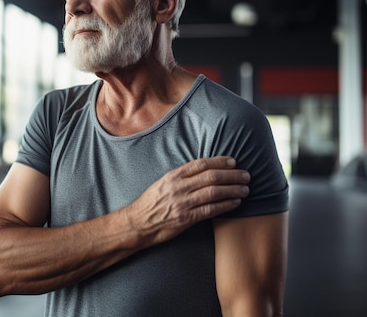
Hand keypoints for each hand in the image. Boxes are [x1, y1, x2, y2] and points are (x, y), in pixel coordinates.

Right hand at [125, 156, 248, 246]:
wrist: (138, 223)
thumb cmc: (150, 203)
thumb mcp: (162, 183)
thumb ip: (180, 177)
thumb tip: (202, 171)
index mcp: (173, 176)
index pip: (201, 164)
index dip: (219, 161)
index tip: (233, 161)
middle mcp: (178, 187)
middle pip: (211, 177)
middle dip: (232, 175)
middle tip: (246, 175)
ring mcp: (182, 203)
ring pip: (214, 192)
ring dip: (233, 190)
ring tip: (245, 189)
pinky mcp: (186, 218)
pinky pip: (211, 210)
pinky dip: (226, 205)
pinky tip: (235, 203)